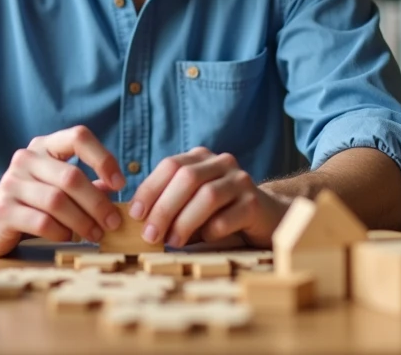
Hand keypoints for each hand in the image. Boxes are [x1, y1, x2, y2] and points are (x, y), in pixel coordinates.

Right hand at [0, 126, 126, 257]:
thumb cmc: (32, 203)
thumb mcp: (59, 188)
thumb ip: (87, 186)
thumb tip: (117, 192)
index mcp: (44, 147)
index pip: (78, 137)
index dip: (103, 158)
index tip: (120, 184)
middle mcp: (25, 159)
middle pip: (71, 177)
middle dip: (97, 203)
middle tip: (113, 222)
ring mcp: (10, 183)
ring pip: (57, 201)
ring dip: (82, 221)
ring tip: (95, 234)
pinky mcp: (2, 210)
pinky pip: (41, 221)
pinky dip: (61, 231)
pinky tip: (68, 237)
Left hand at [128, 147, 288, 248]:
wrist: (265, 217)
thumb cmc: (218, 213)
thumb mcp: (190, 203)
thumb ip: (168, 205)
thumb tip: (135, 220)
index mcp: (200, 158)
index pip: (170, 165)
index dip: (150, 189)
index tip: (135, 214)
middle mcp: (221, 162)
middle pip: (187, 178)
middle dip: (164, 208)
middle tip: (150, 236)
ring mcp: (240, 180)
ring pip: (208, 195)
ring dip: (184, 221)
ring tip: (172, 242)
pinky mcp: (255, 203)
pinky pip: (229, 216)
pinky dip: (212, 230)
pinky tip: (205, 239)